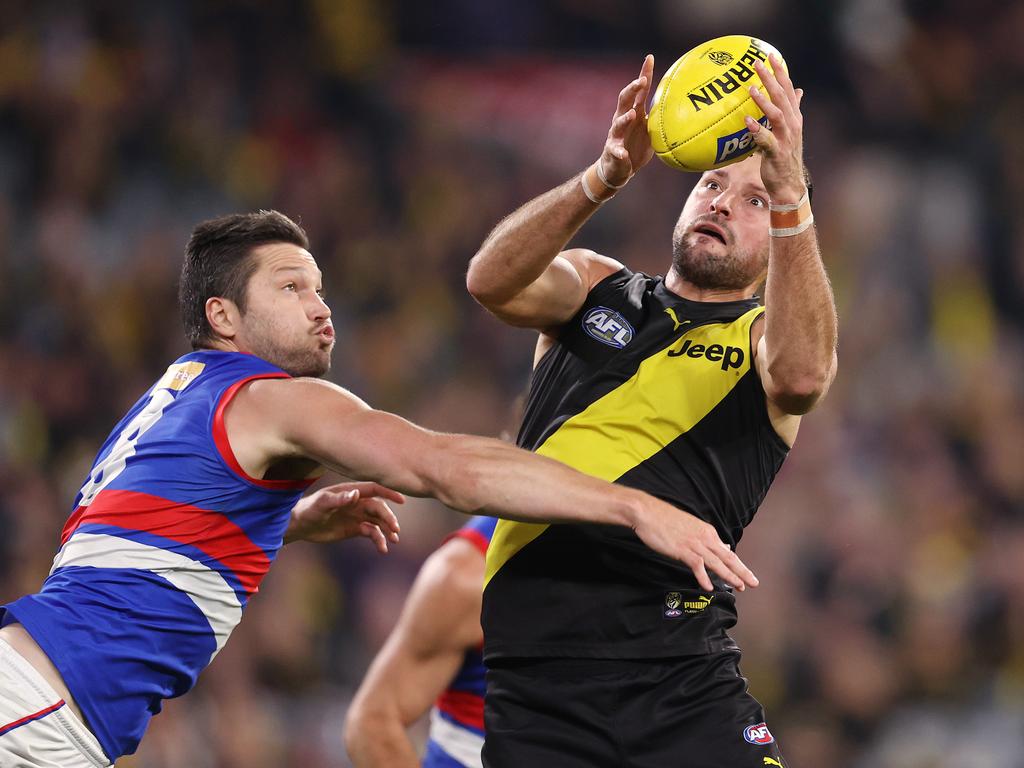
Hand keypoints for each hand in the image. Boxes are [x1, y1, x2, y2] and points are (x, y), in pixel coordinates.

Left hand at [284, 482, 403, 551]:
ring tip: (393, 540)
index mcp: (352, 492)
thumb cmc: (309, 510)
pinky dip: (379, 540)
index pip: (375, 489)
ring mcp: (358, 516)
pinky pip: (372, 533)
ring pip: (379, 522)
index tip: (402, 500)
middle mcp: (358, 502)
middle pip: (379, 508)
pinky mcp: (355, 529)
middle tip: (395, 529)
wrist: (300, 525)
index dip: (389, 493)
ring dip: (388, 530)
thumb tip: (356, 495)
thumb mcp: (322, 504)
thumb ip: (339, 499)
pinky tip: (383, 549)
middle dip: (389, 518)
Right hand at [598, 54, 655, 187]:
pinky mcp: (613, 151)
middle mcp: (623, 120)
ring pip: (618, 124)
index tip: (649, 58)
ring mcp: (616, 135)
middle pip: (624, 100)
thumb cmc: (635, 146)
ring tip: (632, 114)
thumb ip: (661, 117)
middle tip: (641, 81)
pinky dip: (619, 152)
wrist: (618, 168)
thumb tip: (684, 107)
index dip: (643, 73)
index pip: (638, 90)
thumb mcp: (650, 130)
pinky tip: (623, 154)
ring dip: (624, 119)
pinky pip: (615, 150)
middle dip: (632, 89)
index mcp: (634, 112)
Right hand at [630, 494, 758, 591]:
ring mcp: (694, 544)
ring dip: (730, 576)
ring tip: (739, 586)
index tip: (746, 575)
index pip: (726, 551)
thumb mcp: (690, 526)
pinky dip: (704, 577)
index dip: (738, 565)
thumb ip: (705, 538)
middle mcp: (704, 537)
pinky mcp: (682, 549)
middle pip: (727, 557)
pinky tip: (709, 586)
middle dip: (742, 571)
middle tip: (754, 583)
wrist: (647, 512)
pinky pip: (697, 565)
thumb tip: (721, 545)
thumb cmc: (664, 519)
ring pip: (717, 562)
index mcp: (707, 531)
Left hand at [746, 53, 806, 203]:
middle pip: (782, 96)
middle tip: (757, 63)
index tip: (770, 55)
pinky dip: (757, 130)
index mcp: (794, 117)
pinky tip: (747, 121)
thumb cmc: (785, 156)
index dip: (780, 72)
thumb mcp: (790, 130)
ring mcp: (785, 138)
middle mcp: (792, 124)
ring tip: (751, 89)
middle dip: (771, 78)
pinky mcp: (776, 152)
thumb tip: (799, 89)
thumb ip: (792, 109)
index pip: (788, 89)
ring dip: (764, 101)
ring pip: (776, 115)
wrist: (789, 184)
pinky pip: (766, 139)